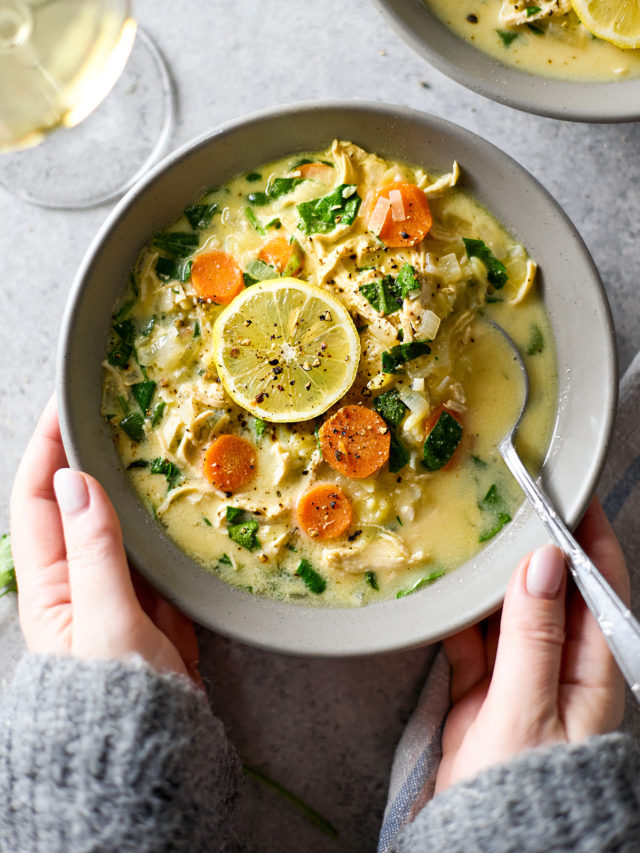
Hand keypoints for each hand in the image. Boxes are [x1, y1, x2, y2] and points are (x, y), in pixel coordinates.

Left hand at [10, 396, 199, 681]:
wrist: (155, 757)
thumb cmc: (118, 700)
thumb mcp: (104, 620)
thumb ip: (94, 550)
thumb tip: (75, 481)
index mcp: (49, 586)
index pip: (38, 500)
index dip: (48, 452)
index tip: (65, 407)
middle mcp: (79, 582)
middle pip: (81, 506)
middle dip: (93, 459)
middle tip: (118, 415)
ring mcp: (120, 592)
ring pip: (125, 525)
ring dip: (137, 490)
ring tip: (157, 447)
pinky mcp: (156, 606)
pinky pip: (160, 554)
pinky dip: (170, 527)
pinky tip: (186, 504)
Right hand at [436, 497, 628, 792]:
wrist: (485, 845)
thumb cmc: (525, 790)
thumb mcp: (530, 705)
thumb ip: (533, 632)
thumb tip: (542, 562)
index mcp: (591, 668)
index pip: (598, 585)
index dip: (587, 537)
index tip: (569, 493)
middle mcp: (559, 665)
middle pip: (549, 590)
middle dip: (531, 549)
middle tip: (507, 507)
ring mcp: (519, 675)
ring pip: (506, 609)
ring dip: (490, 580)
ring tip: (472, 540)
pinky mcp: (482, 689)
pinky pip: (471, 639)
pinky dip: (458, 616)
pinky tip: (445, 594)